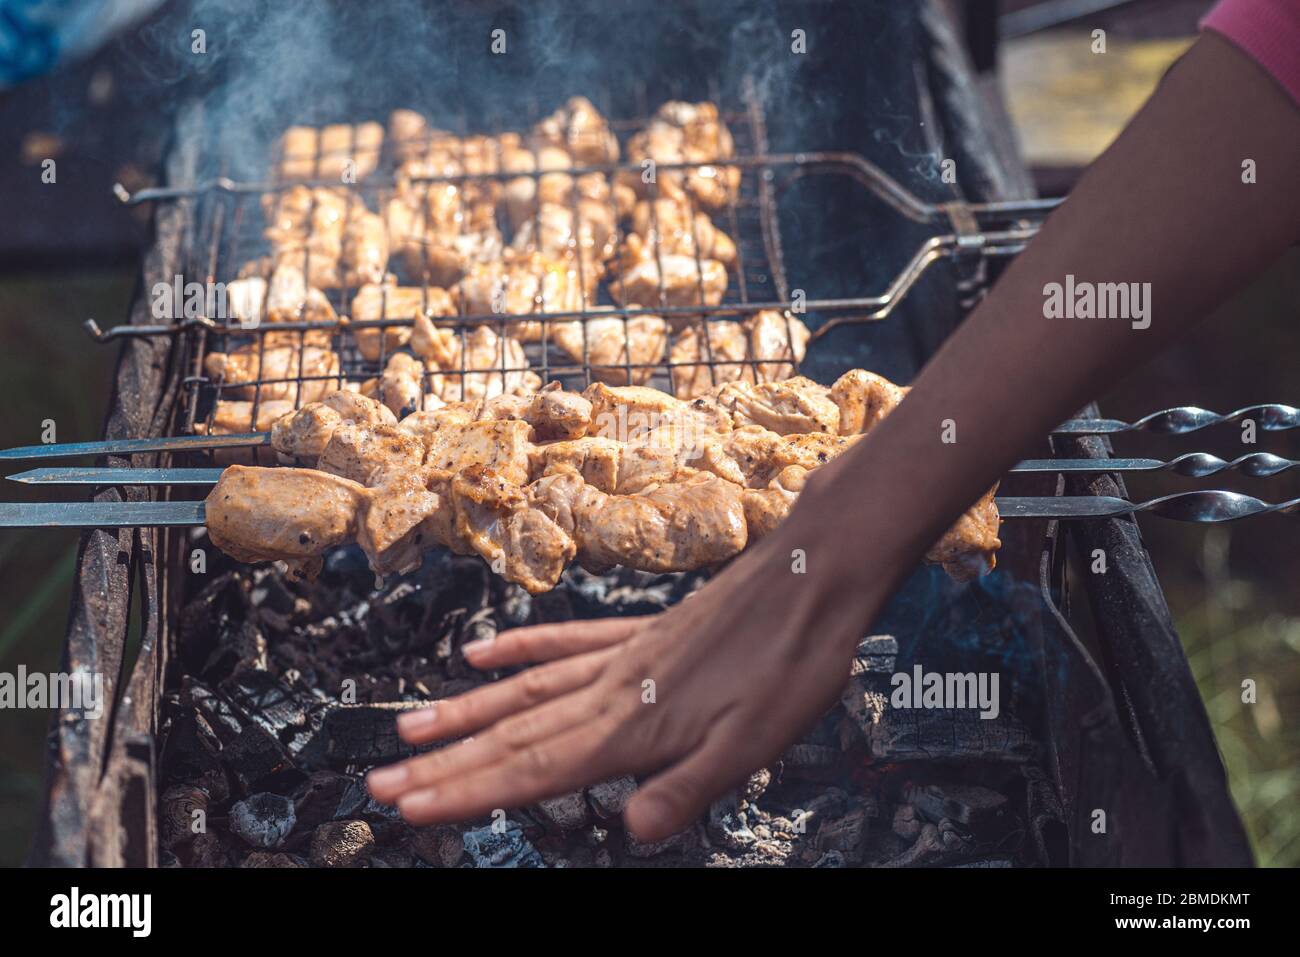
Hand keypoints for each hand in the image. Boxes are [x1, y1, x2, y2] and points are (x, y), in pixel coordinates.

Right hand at [365, 514, 884, 840]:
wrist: (815, 573)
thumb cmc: (793, 659)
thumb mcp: (757, 742)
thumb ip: (687, 786)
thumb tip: (629, 827)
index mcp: (636, 722)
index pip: (536, 767)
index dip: (469, 790)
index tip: (412, 807)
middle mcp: (614, 686)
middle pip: (513, 732)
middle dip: (444, 763)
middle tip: (381, 782)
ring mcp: (621, 654)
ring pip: (524, 689)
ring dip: (463, 714)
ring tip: (409, 726)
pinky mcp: (639, 633)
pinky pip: (564, 642)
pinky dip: (518, 649)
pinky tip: (482, 654)